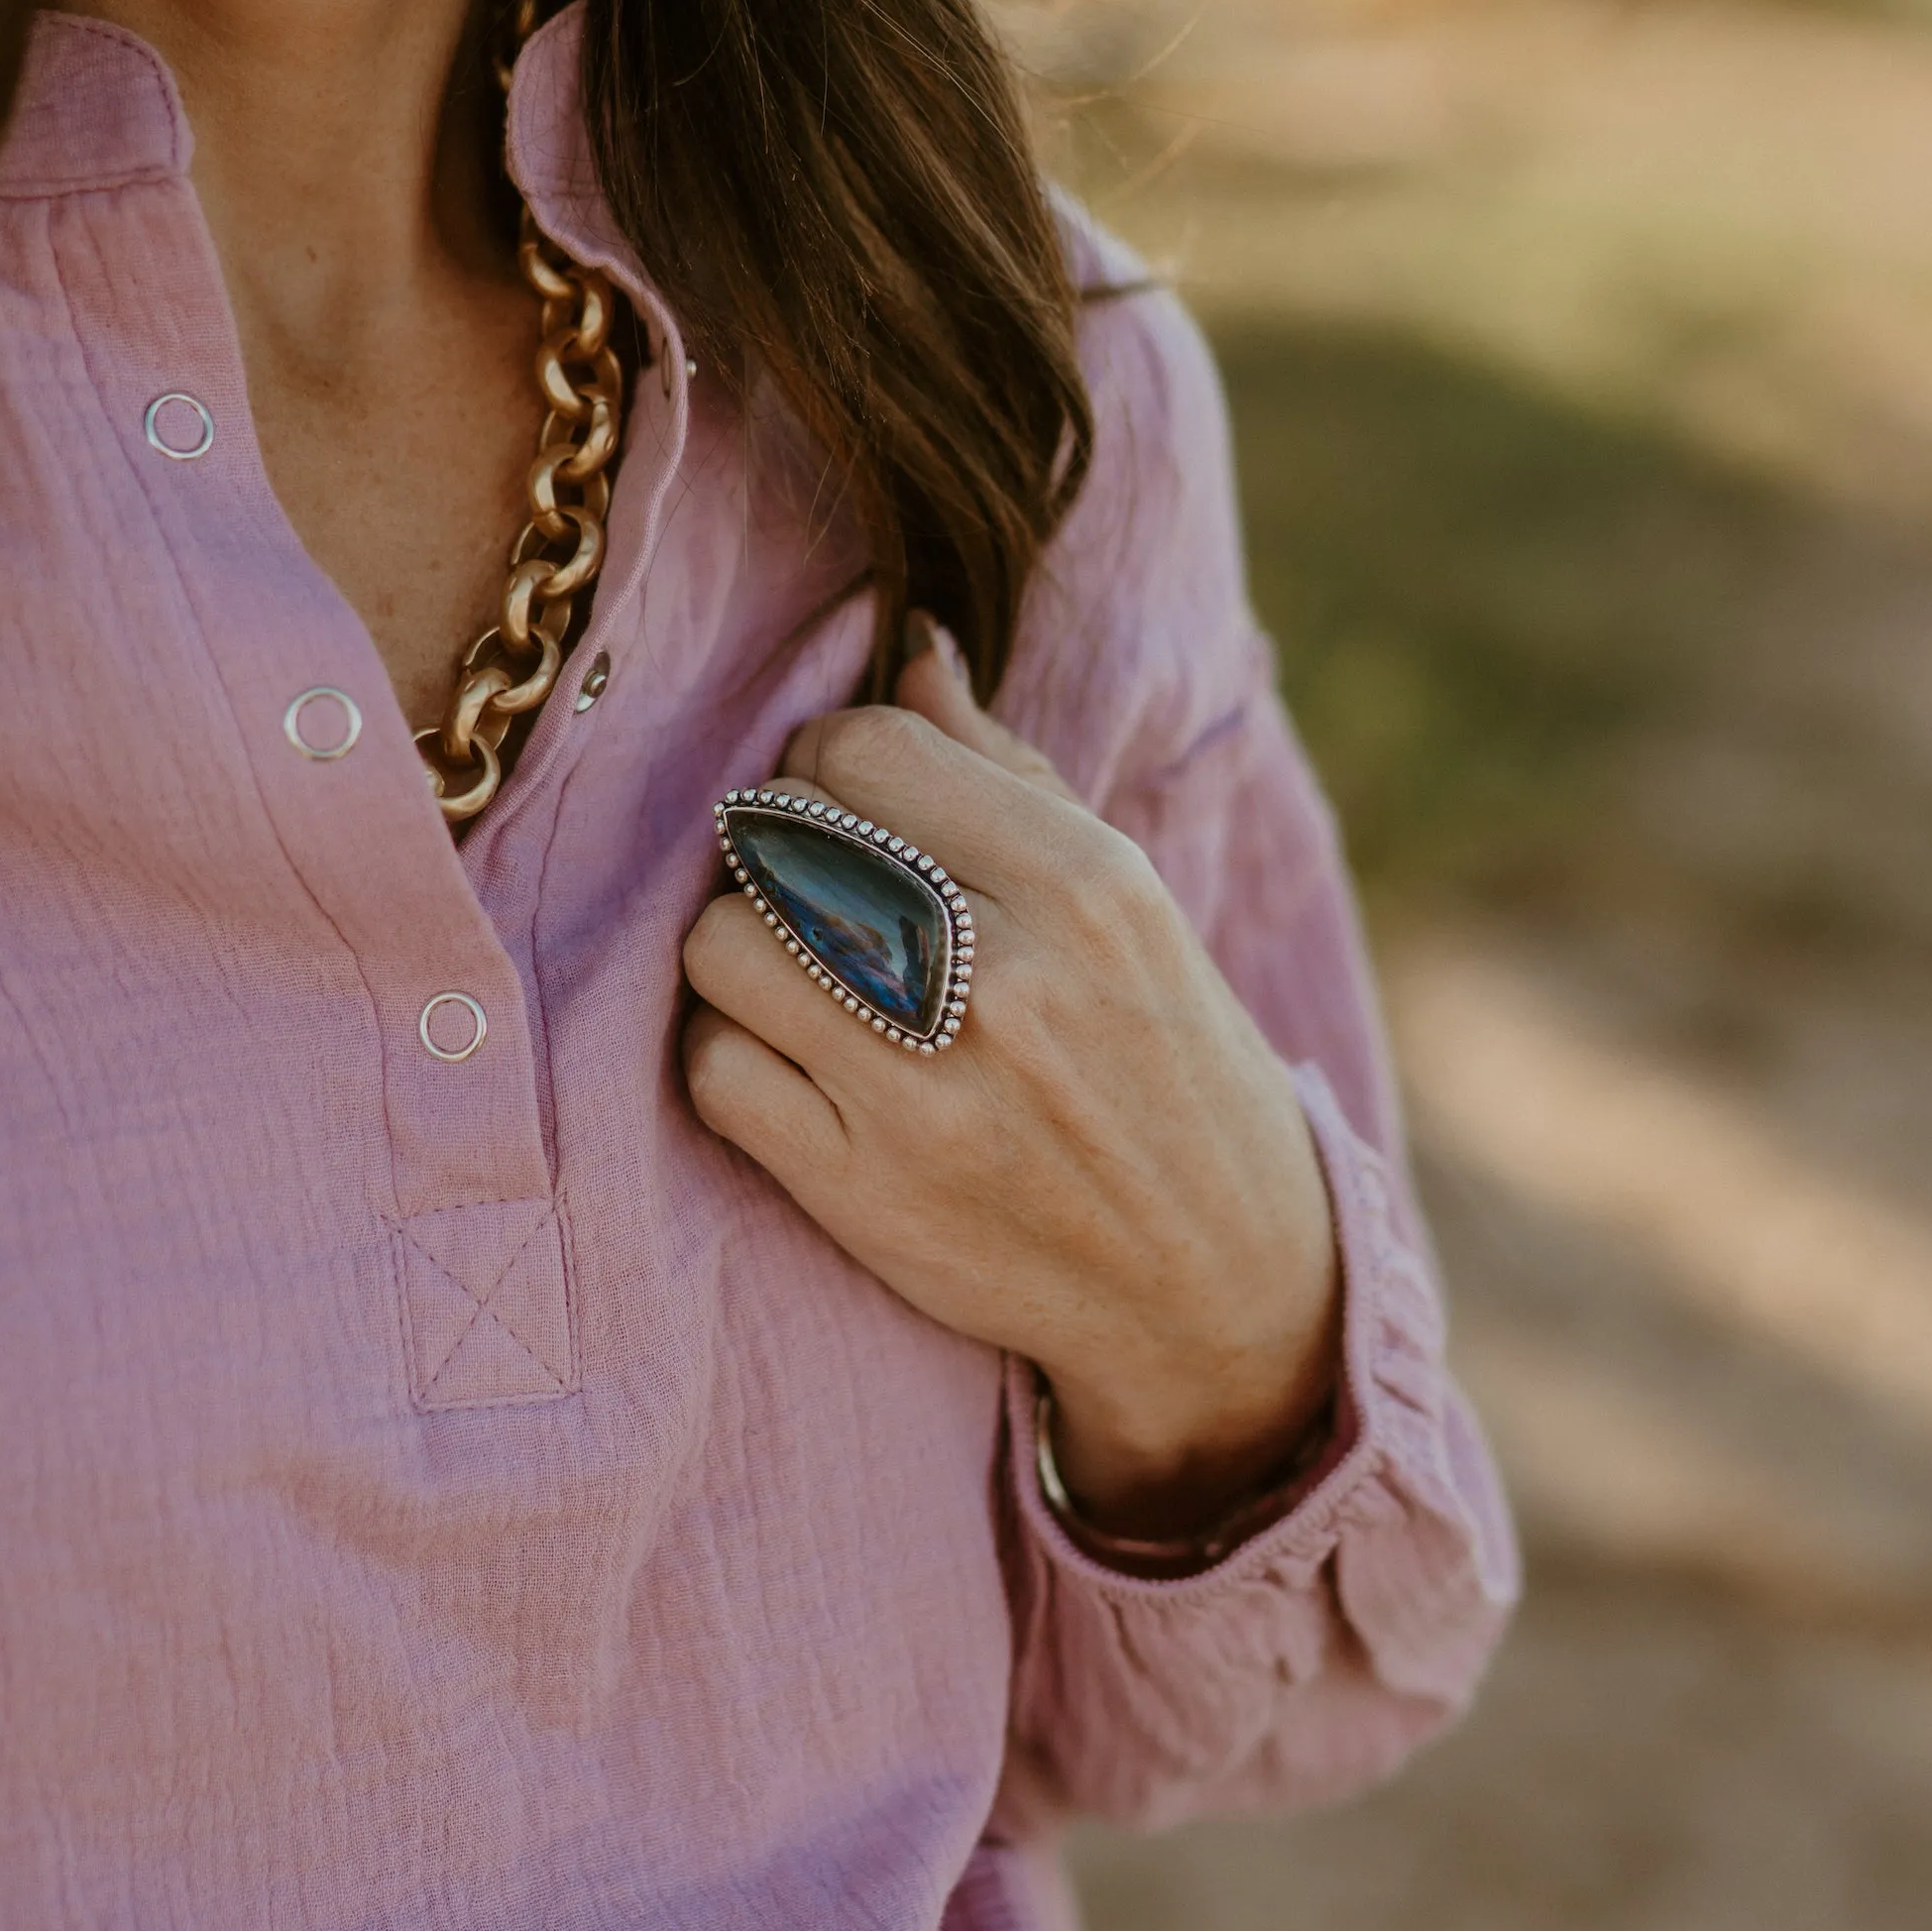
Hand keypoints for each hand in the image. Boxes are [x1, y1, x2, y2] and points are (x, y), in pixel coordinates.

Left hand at [681, 624, 1342, 1544]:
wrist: (1215, 1280)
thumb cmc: (1165, 1063)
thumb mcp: (1128, 905)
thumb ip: (1009, 775)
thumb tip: (909, 650)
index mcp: (1082, 885)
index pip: (864, 750)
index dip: (826, 763)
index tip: (844, 804)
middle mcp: (1004, 981)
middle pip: (777, 836)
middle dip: (773, 846)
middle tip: (809, 886)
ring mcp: (926, 1094)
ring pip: (722, 946)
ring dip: (738, 948)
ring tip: (791, 969)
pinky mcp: (864, 1193)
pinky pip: (715, 1072)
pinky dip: (730, 1054)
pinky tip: (787, 1058)